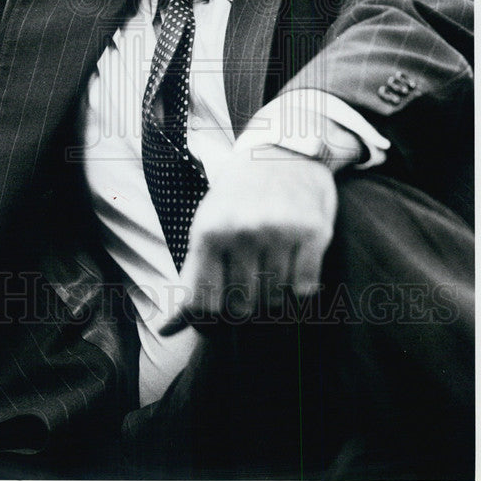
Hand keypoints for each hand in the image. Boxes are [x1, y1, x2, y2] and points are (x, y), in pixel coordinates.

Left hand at [160, 146, 337, 334]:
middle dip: (247, 303)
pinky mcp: (314, 231)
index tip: (224, 304)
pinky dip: (301, 287)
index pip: (206, 304)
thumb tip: (166, 330)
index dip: (215, 315)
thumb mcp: (206, 226)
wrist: (281, 149)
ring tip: (273, 269)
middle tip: (252, 281)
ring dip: (276, 295)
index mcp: (209, 231)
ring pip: (276, 300)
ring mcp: (280, 231)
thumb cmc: (236, 195)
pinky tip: (295, 265)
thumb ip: (191, 279)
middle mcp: (243, 231)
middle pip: (243, 306)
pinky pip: (306, 288)